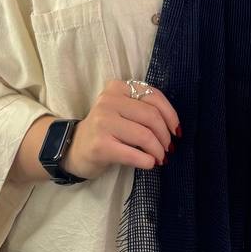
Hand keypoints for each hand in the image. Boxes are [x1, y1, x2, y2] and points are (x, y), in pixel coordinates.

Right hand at [62, 79, 180, 178]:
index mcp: (117, 87)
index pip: (153, 96)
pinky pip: (132, 153)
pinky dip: (147, 160)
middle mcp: (109, 101)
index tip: (176, 131)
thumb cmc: (105, 130)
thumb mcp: (122, 110)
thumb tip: (174, 127)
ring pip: (144, 135)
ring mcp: (103, 122)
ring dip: (158, 150)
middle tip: (169, 148)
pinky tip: (150, 163)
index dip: (170, 115)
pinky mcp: (100, 145)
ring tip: (161, 158)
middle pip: (151, 116)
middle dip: (165, 135)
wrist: (74, 148)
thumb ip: (143, 109)